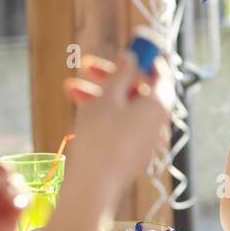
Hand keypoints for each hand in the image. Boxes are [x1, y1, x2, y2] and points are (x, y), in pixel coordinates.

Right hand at [61, 53, 171, 205]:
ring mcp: (144, 138)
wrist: (93, 186)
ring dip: (99, 95)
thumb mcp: (107, 99)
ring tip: (69, 89)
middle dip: (111, 76)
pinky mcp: (131, 151)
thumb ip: (121, 75)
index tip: (130, 45)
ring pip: (124, 107)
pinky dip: (103, 114)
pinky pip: (120, 125)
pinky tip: (79, 110)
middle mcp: (157, 121)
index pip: (160, 73)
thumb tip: (132, 57)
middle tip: (86, 65)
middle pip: (138, 89)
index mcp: (159, 105)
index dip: (145, 56)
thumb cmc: (101, 138)